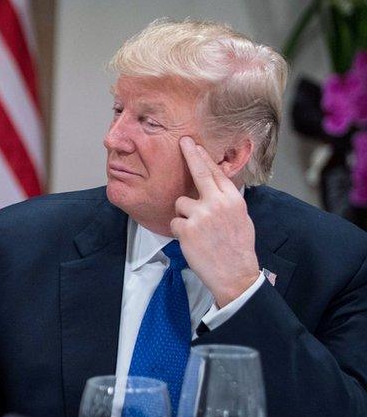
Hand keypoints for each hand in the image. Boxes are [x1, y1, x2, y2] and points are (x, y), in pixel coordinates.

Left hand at [172, 137, 259, 306]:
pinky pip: (175, 222)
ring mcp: (200, 215)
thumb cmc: (237, 247)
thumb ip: (226, 201)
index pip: (216, 173)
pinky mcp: (186, 229)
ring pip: (181, 203)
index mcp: (233, 200)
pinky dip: (180, 231)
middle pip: (199, 173)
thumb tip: (213, 186)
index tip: (194, 146)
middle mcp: (217, 203)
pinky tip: (192, 241)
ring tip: (198, 232)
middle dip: (190, 155)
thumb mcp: (240, 218)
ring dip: (184, 215)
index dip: (204, 158)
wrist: (235, 274)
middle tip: (183, 142)